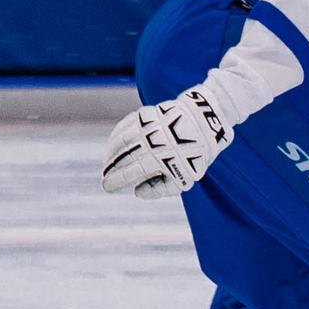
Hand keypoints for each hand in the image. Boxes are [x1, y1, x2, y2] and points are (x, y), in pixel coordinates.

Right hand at [101, 86, 231, 197]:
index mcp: (160, 159)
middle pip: (123, 158)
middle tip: (105, 177)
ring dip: (111, 153)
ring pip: (121, 141)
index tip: (107, 186)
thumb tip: (137, 192)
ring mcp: (147, 127)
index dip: (117, 180)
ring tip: (108, 163)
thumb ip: (160, 189)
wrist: (204, 123)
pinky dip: (116, 136)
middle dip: (111, 169)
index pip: (131, 172)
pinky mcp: (145, 115)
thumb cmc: (194, 155)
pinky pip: (124, 126)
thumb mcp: (184, 178)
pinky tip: (112, 145)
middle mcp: (151, 142)